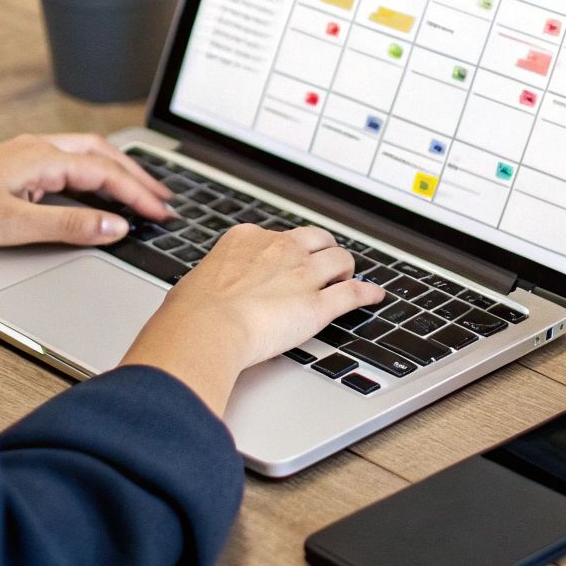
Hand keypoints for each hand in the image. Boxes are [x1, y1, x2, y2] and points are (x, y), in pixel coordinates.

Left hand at [0, 134, 175, 246]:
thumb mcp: (15, 225)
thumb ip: (69, 226)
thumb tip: (114, 227)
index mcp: (44, 158)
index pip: (107, 174)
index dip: (139, 195)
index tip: (162, 215)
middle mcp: (39, 148)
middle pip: (105, 154)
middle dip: (138, 176)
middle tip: (164, 200)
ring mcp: (27, 153)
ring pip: (88, 153)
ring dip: (119, 169)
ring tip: (141, 190)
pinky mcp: (17, 164)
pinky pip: (70, 159)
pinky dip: (96, 170)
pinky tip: (96, 186)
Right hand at [120, 224, 385, 414]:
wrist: (205, 328)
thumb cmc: (191, 312)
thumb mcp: (196, 281)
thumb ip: (213, 281)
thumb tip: (204, 293)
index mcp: (247, 239)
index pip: (278, 236)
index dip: (287, 249)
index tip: (289, 257)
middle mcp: (279, 249)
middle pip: (316, 239)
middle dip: (324, 248)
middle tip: (327, 261)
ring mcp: (302, 275)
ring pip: (339, 259)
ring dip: (346, 268)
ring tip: (348, 276)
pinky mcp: (318, 305)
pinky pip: (352, 294)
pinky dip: (367, 294)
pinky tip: (374, 296)